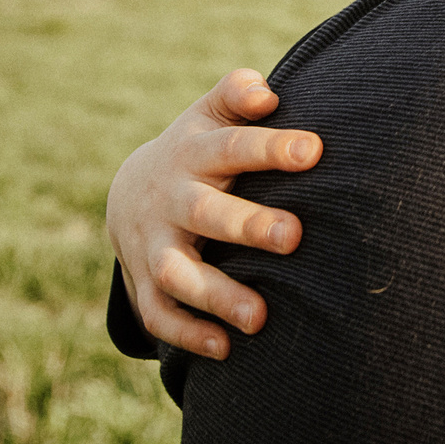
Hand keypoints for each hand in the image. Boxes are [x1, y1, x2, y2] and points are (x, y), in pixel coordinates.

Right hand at [105, 68, 322, 358]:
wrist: (130, 192)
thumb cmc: (199, 149)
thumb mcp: (210, 114)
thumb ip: (238, 95)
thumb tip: (268, 94)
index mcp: (195, 153)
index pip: (233, 146)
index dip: (270, 148)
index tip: (314, 151)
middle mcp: (171, 200)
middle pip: (205, 213)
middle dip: (247, 226)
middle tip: (295, 235)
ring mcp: (154, 245)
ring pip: (178, 274)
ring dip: (216, 295)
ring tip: (260, 316)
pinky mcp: (145, 283)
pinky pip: (159, 314)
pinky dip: (188, 334)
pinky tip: (226, 349)